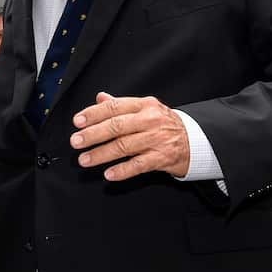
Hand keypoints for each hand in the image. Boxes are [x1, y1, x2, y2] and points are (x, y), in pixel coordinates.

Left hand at [69, 92, 189, 180]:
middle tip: (75, 142)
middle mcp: (150, 120)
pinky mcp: (163, 158)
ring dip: (101, 154)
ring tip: (84, 160)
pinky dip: (123, 170)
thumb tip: (99, 97)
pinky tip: (108, 174)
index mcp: (144, 105)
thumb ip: (121, 105)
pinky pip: (139, 165)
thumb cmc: (164, 124)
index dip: (93, 114)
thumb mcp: (146, 109)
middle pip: (117, 126)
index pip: (114, 107)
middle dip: (93, 134)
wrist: (196, 140)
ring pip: (124, 146)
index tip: (77, 121)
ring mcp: (157, 139)